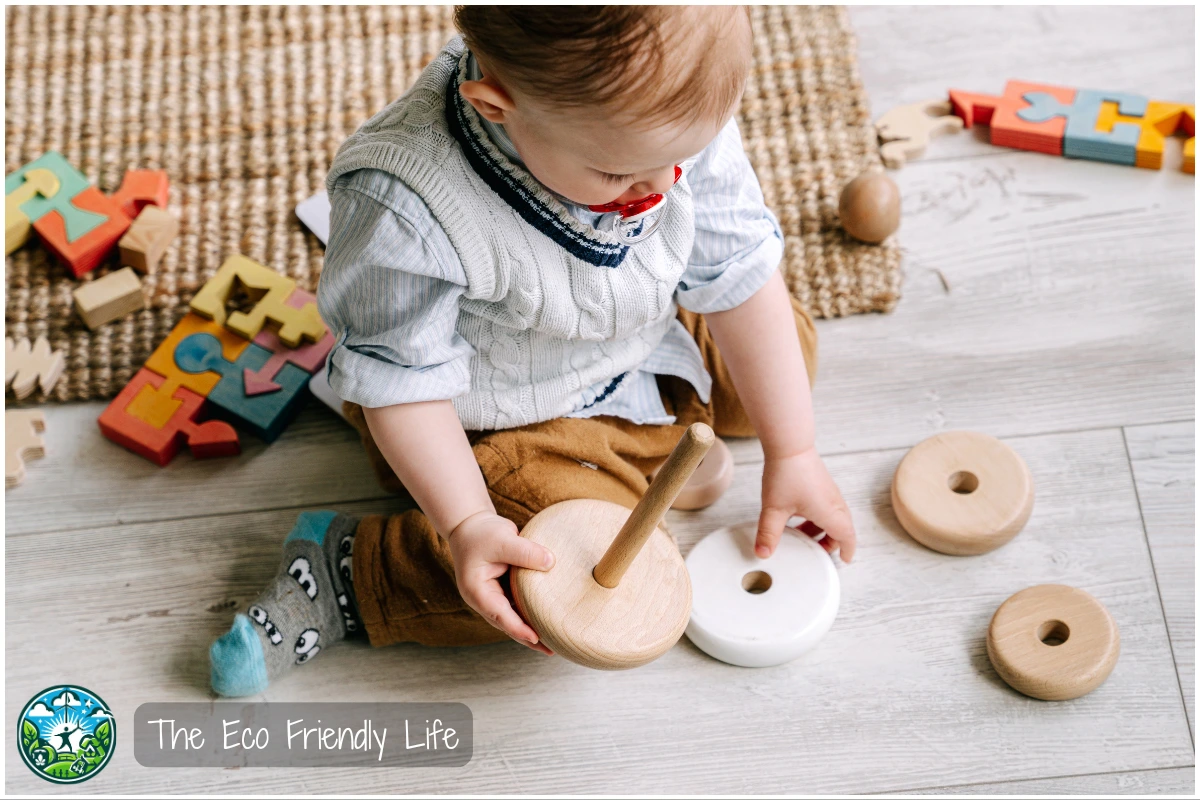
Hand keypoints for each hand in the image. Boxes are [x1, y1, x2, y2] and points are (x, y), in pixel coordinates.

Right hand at [447, 511, 556, 654]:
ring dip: (531, 628)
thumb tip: (551, 563)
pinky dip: (531, 613)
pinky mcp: (502, 590)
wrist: (469, 524)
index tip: (536, 638)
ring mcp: (493, 596)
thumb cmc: (481, 532)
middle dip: (528, 637)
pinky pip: (518, 605)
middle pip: (508, 624)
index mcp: (477, 591)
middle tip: (551, 650)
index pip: (500, 615)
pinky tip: (547, 618)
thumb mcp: (503, 538)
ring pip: (513, 617)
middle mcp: (484, 598)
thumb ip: (526, 551)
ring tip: (553, 641)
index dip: (518, 628)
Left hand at [756, 448, 856, 562]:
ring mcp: (829, 491)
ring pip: (833, 517)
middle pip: (842, 529)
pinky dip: (817, 517)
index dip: (847, 551)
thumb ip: (768, 534)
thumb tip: (763, 553)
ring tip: (802, 535)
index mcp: (829, 513)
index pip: (847, 537)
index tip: (844, 560)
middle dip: (831, 542)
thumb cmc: (787, 474)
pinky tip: (797, 516)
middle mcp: (834, 503)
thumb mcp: (774, 509)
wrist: (790, 444)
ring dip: (822, 529)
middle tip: (816, 551)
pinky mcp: (821, 483)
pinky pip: (826, 506)